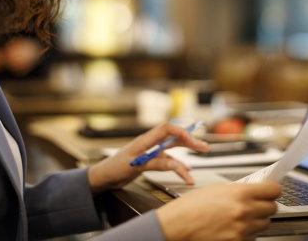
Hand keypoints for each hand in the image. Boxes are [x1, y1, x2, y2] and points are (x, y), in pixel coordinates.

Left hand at [87, 122, 208, 192]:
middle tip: (204, 147)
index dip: (181, 131)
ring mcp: (150, 152)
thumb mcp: (136, 166)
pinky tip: (186, 170)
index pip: (166, 129)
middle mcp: (149, 144)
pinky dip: (178, 166)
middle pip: (173, 138)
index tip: (191, 140)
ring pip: (172, 151)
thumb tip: (175, 164)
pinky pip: (168, 161)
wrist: (103, 177)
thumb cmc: (114, 168)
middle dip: (190, 141)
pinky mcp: (150, 161)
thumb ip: (156, 163)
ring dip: (186, 155)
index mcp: (145, 140)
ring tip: (199, 157)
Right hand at [157, 182, 280, 240]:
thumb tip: (252, 190)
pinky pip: (252, 237)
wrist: (176, 227)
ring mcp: (243, 231)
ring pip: (264, 225)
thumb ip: (237, 190)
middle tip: (255, 204)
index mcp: (240, 194)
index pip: (273, 190)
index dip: (273, 190)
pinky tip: (233, 228)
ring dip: (256, 220)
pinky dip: (246, 233)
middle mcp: (244, 212)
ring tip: (240, 217)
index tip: (271, 190)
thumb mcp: (215, 189)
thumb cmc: (189, 208)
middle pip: (272, 208)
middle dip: (265, 205)